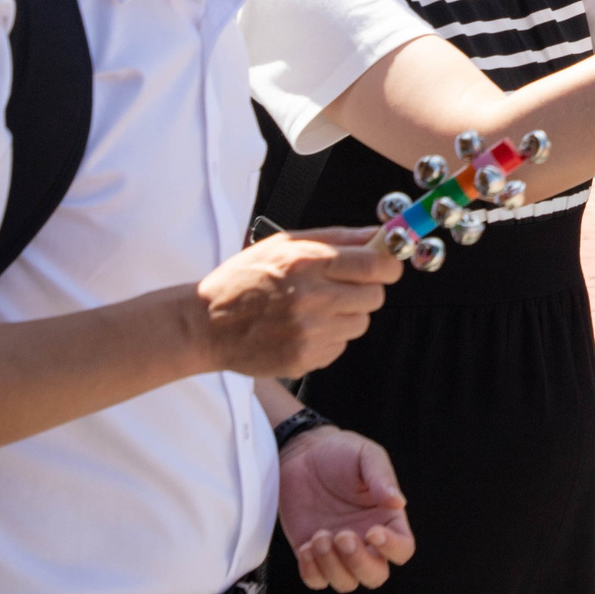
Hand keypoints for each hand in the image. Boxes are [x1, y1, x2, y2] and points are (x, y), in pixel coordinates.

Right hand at [195, 228, 398, 378]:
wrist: (205, 324)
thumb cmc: (245, 279)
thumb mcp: (285, 244)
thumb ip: (337, 237)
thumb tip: (379, 234)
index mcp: (307, 263)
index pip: (375, 266)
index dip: (389, 266)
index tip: (386, 266)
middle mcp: (311, 298)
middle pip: (375, 297)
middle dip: (365, 290)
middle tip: (340, 287)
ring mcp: (309, 333)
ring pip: (360, 323)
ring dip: (347, 315)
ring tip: (314, 308)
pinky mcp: (305, 360)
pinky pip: (340, 346)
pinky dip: (328, 338)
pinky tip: (300, 328)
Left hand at [279, 425, 414, 591]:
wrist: (301, 454)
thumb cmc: (340, 453)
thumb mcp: (365, 456)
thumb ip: (381, 479)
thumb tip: (398, 503)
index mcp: (387, 520)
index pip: (403, 549)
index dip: (392, 548)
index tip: (372, 531)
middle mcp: (366, 541)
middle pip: (375, 576)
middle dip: (358, 562)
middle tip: (341, 535)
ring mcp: (338, 551)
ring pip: (346, 582)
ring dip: (332, 565)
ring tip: (319, 535)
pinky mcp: (312, 554)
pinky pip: (316, 581)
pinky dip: (312, 571)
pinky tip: (306, 546)